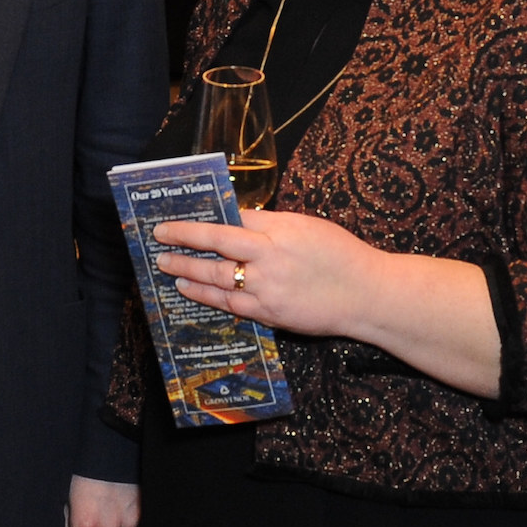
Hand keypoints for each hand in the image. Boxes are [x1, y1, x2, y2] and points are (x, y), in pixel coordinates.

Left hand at [153, 210, 384, 339]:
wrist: (367, 295)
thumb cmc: (342, 256)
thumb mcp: (309, 227)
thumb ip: (273, 225)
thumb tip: (238, 222)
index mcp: (283, 228)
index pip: (235, 217)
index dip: (205, 216)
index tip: (183, 213)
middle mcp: (271, 256)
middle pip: (218, 243)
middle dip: (184, 238)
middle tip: (159, 236)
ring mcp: (268, 287)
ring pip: (217, 276)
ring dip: (187, 270)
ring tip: (166, 265)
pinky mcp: (270, 313)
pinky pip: (230, 303)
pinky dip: (206, 295)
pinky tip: (189, 290)